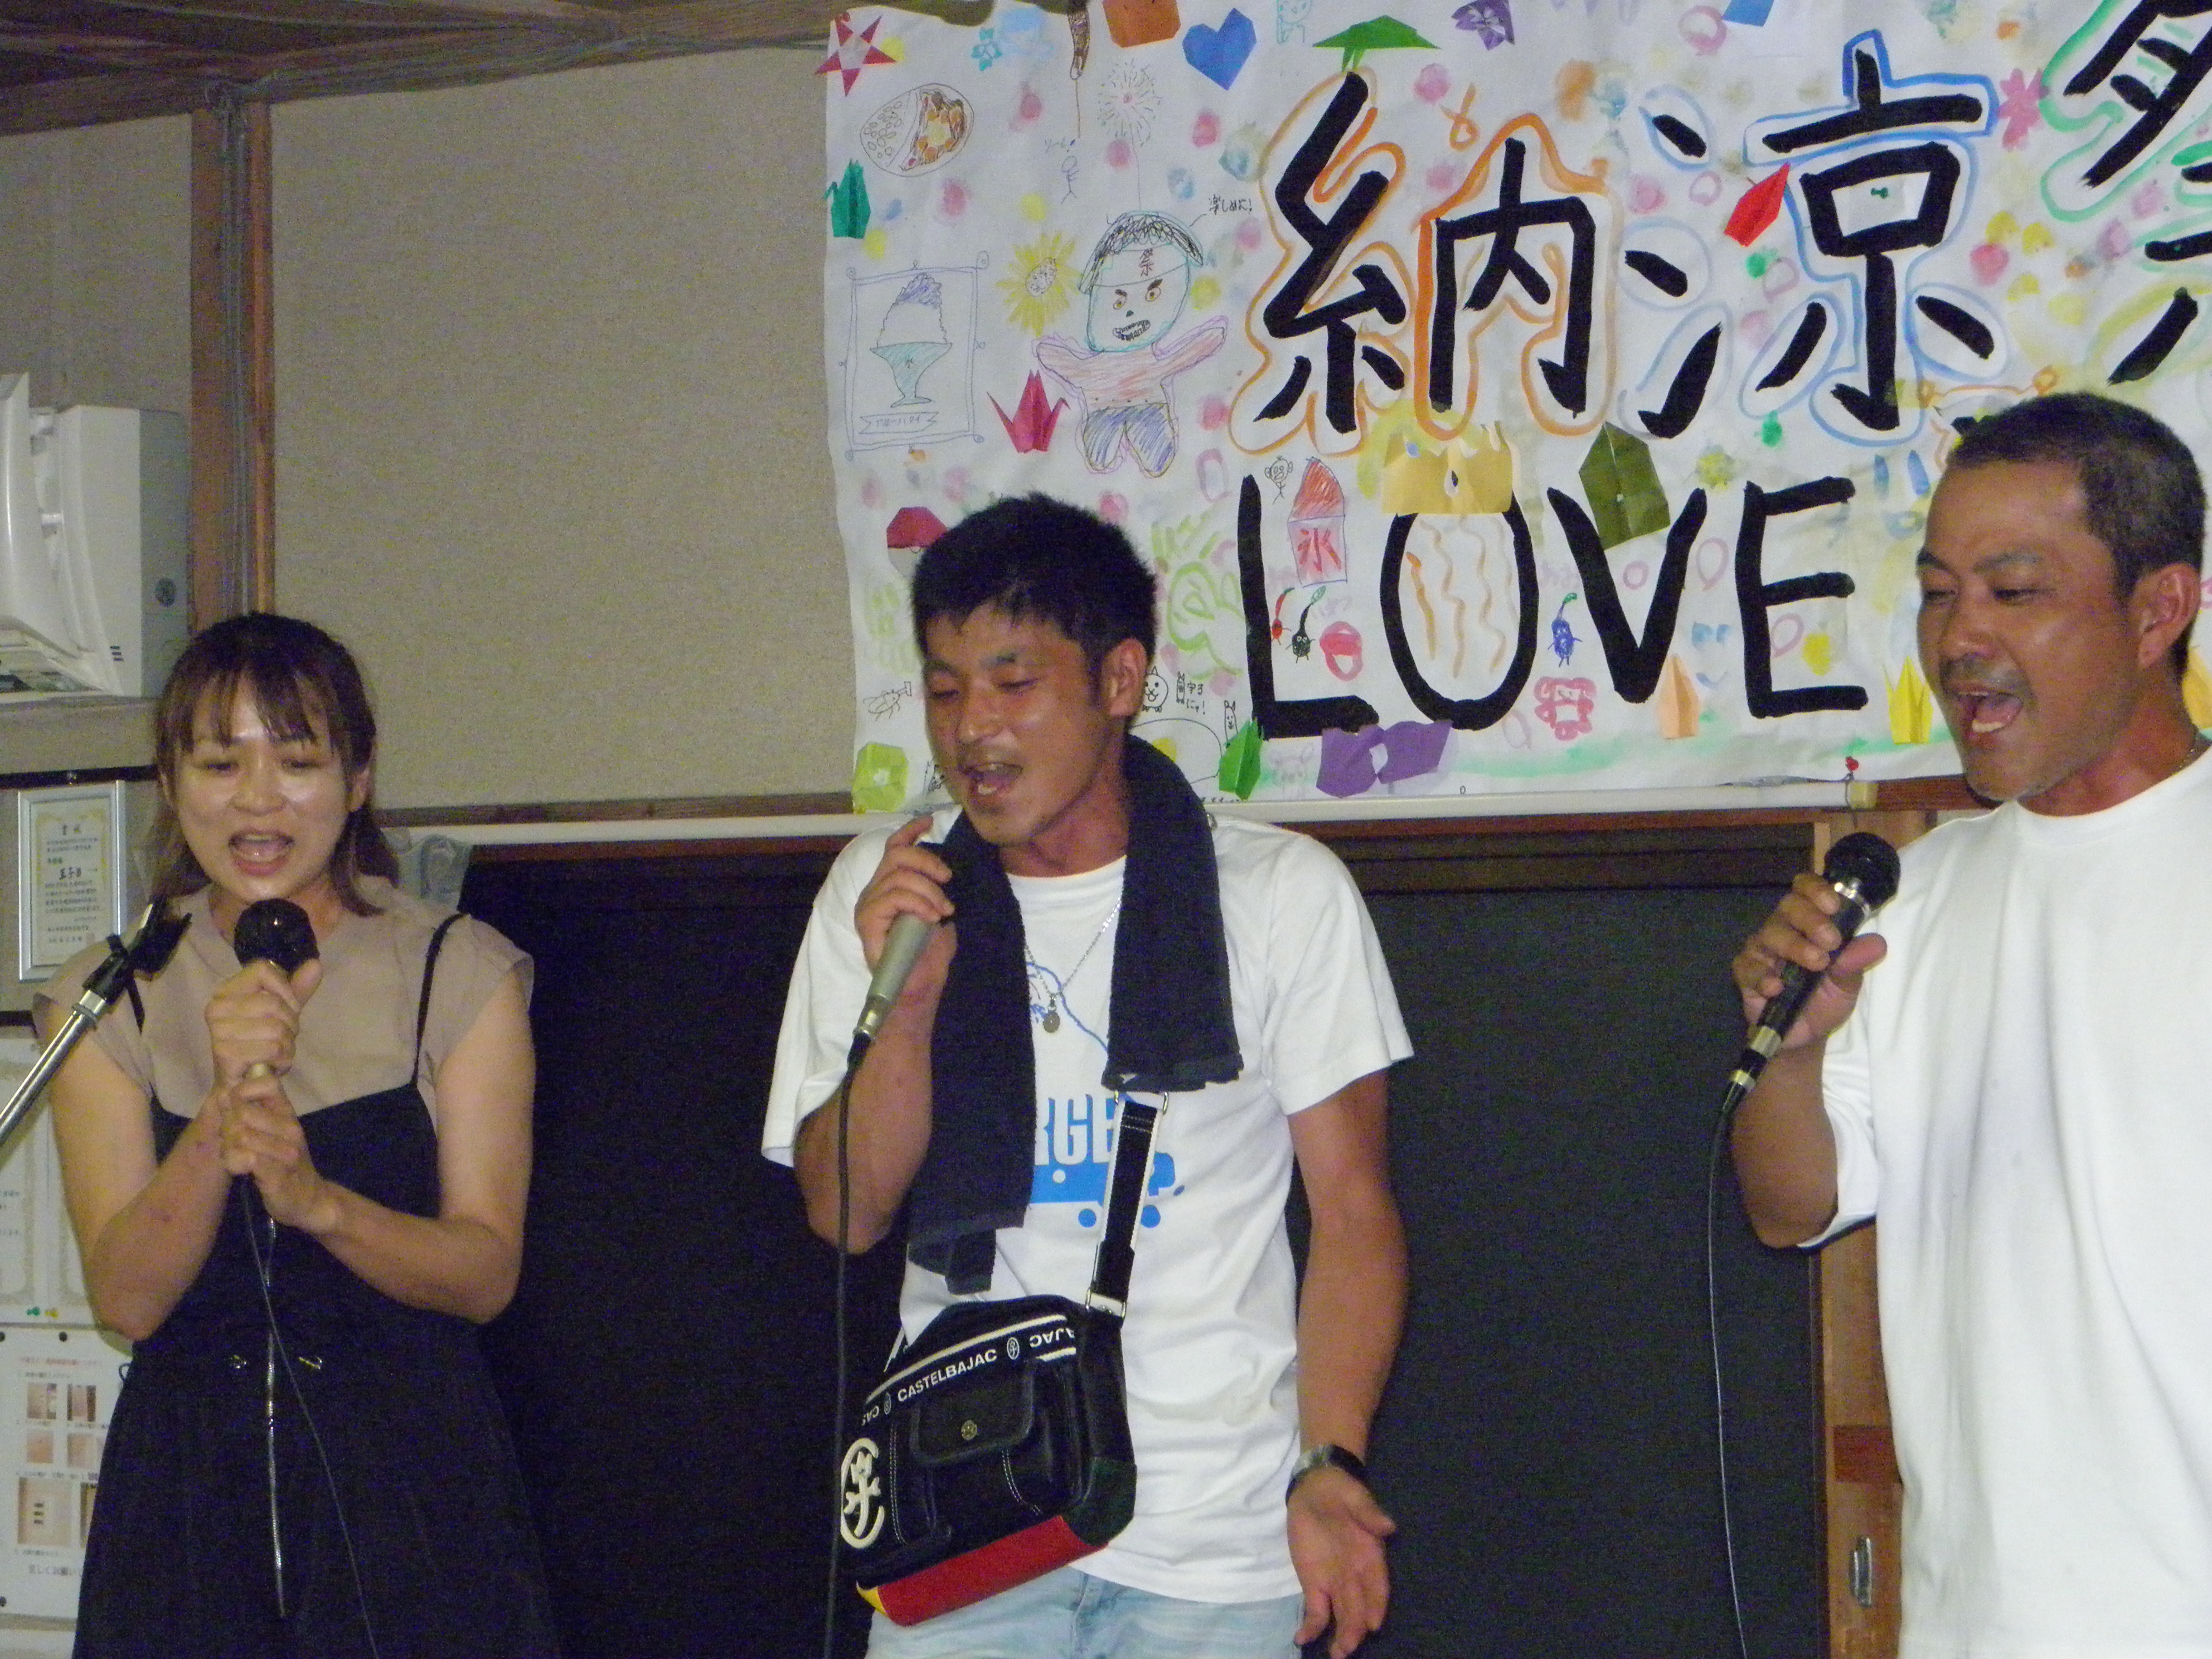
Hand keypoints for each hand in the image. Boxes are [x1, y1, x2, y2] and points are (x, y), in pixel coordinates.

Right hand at [204, 957, 325, 1085]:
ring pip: (276, 1028)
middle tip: (283, 1037)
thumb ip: (297, 989)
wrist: (241, 1084)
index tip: (290, 1008)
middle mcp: (217, 1007)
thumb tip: (315, 964)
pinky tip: (271, 1064)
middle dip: (290, 1024)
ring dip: (287, 1044)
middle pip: (273, 1002)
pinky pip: (273, 1049)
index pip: (263, 969)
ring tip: (276, 1052)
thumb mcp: (281, 1013)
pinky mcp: (226, 1053)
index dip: (286, 989)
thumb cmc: (261, 1043)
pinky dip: (282, 1059)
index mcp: (226, 991)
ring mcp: (218, 1031)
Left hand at [218, 1072, 338, 1232]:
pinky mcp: (278, 1174)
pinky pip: (244, 1159)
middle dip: (227, 1127)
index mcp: (288, 1112)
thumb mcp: (271, 1130)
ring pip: (240, 1135)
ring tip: (235, 1156)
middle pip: (242, 1111)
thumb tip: (225, 1091)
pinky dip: (234, 1163)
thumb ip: (250, 1109)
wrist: (308, 1199)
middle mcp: (291, 1128)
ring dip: (228, 1148)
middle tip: (231, 1141)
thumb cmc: (284, 1162)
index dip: (242, 1091)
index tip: (236, 1109)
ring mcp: (287, 1151)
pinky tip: (239, 1169)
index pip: (266, 1082)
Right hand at [855, 816, 956, 1011]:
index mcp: (888, 888)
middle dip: (928, 860)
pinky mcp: (866, 921)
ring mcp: (867, 906)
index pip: (892, 848)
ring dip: (929, 890)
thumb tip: (941, 868)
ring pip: (899, 876)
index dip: (910, 830)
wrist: (918, 988)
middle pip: (897, 854)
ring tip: (943, 910)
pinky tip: (932, 918)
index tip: (930, 821)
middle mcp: (873, 892)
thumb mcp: (938, 913)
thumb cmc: (929, 956)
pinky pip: (893, 897)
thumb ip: (934, 889)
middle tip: (947, 880)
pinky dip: (918, 903)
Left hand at [1289, 1466, 1395, 1657]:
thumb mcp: (1355, 1497)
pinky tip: (1303, 1639)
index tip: (1373, 1623)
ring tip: (1336, 1654)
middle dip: (1355, 1628)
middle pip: (1358, 1607)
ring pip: (1341, 1614)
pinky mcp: (1313, 1584)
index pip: (1377, 1585)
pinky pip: (1315, 1610)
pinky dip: (1311, 1626)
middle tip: (1347, 1648)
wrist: (1315, 1488)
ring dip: (1340, 1634)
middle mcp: (1356, 1575)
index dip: (1376, 1604)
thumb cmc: (1341, 1492)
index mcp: (1371, 1555)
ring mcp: (1334, 1582)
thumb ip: (1369, 1513)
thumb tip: (1389, 1527)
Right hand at [1731, 871, 1886, 1050]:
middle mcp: (1783, 928)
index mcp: (1809, 921)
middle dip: (1811, 919)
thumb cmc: (1825, 1000)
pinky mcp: (1745, 973)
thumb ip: (1855, 963)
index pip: (1805, 889)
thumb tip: (1878, 944)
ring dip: (1794, 946)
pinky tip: (1777, 987)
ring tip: (1816, 964)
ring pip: (1770, 934)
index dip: (1817, 890)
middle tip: (1831, 941)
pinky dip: (1763, 975)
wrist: (1804, 1036)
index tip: (1834, 906)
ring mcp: (1761, 950)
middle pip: (1788, 906)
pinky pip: (1748, 967)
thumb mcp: (1848, 984)